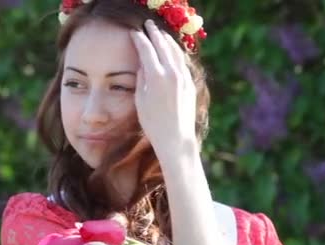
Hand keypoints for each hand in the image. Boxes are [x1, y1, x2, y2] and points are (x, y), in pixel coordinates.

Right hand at [129, 19, 196, 156]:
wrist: (176, 138)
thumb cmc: (153, 123)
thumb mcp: (140, 101)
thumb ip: (141, 79)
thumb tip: (143, 64)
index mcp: (156, 77)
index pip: (146, 50)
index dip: (139, 39)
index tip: (134, 33)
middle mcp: (172, 73)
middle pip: (162, 46)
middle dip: (154, 33)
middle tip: (148, 25)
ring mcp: (183, 77)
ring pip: (175, 51)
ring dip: (166, 40)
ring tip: (160, 33)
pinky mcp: (190, 83)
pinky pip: (182, 61)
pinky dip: (176, 51)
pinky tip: (172, 50)